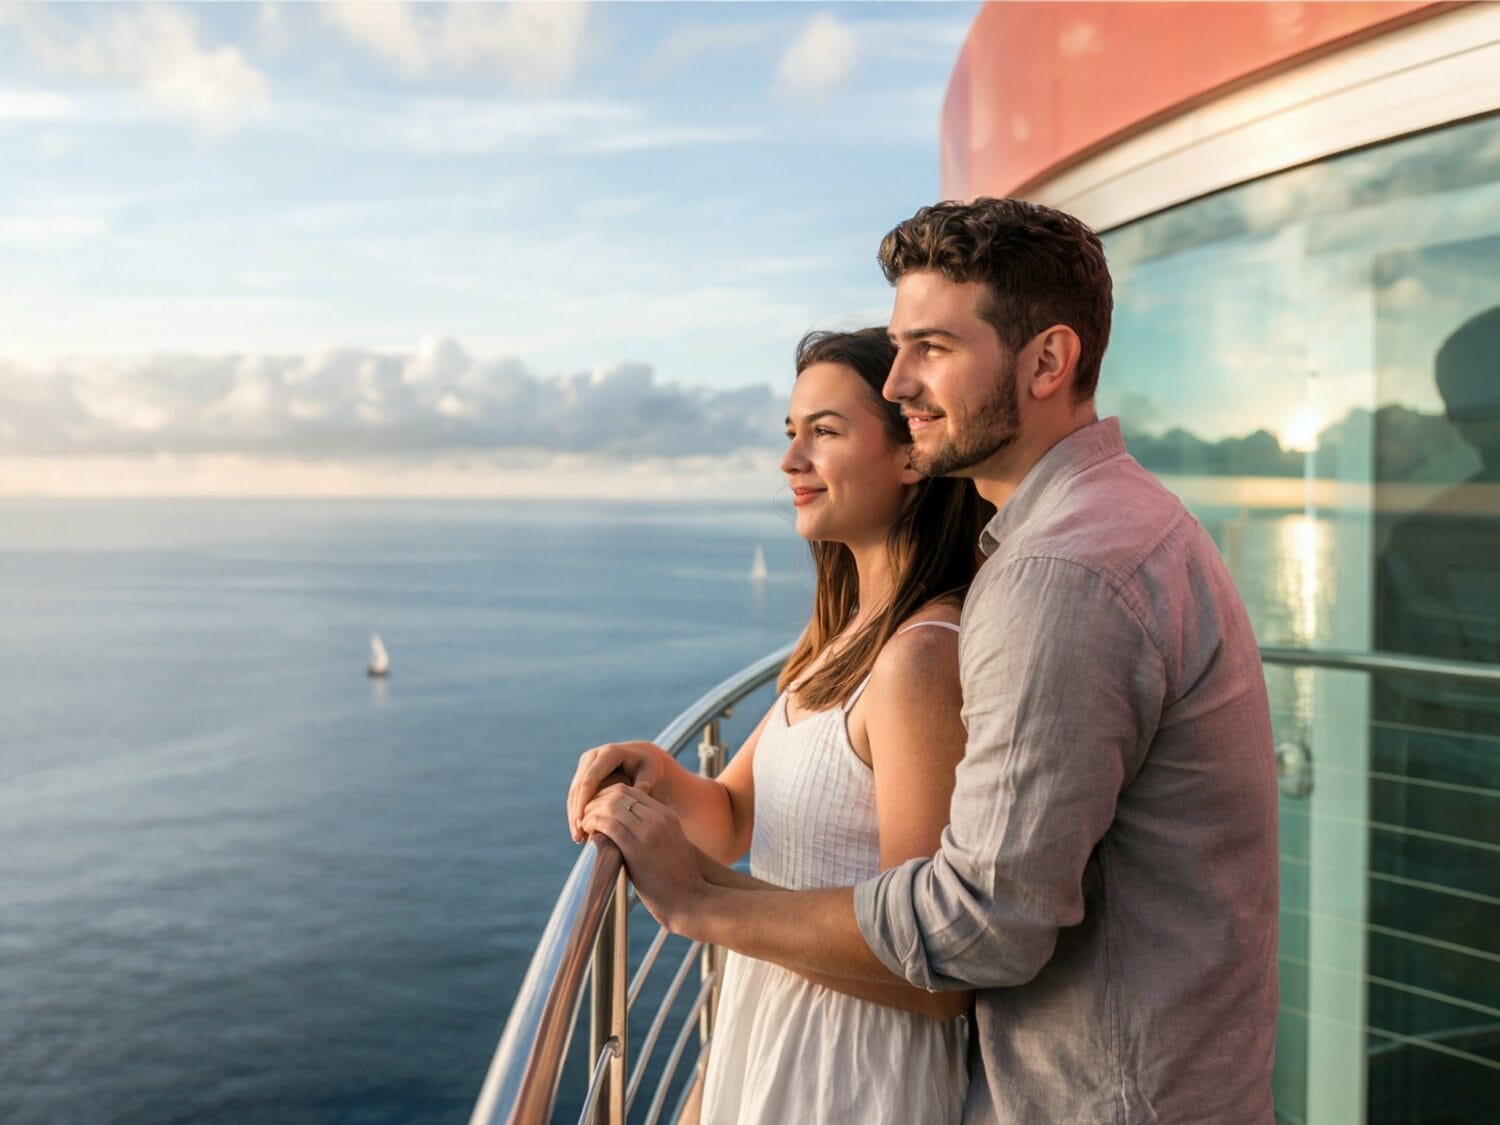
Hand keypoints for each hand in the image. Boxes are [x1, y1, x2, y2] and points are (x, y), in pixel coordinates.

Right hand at [567, 741, 671, 842]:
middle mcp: (594, 756)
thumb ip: (644, 783)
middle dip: (576, 813)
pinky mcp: (583, 772)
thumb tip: (636, 798)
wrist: (641, 756)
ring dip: (574, 815)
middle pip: (578, 787)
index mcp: (609, 753)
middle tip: (578, 836)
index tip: (583, 823)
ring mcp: (586, 763)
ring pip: (574, 792)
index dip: (584, 802)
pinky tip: (580, 831)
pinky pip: (576, 795)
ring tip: (578, 838)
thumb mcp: (651, 772)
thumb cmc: (649, 766)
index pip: (590, 780)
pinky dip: (577, 812)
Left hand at [579, 786, 707, 935]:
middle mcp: (658, 817)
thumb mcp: (675, 843)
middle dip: (597, 800)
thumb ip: (660, 826)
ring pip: (610, 806)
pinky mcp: (636, 848)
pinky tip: (588, 834)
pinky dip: (593, 824)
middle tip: (585, 814)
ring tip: (584, 825)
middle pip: (619, 793)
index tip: (598, 809)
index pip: (631, 790)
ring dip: (591, 812)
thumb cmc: (681, 877)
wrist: (692, 899)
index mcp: (667, 814)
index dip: (609, 796)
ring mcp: (648, 831)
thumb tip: (642, 818)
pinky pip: (607, 825)